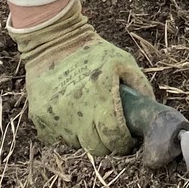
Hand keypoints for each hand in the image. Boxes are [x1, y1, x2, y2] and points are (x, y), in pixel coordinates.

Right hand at [10, 0, 153, 155]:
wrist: (53, 39)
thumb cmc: (92, 51)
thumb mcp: (122, 61)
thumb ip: (139, 86)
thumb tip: (149, 112)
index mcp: (101, 98)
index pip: (115, 138)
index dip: (123, 142)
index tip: (127, 138)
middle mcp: (78, 113)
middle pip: (96, 148)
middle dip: (106, 143)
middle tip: (109, 131)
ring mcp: (57, 118)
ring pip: (76, 144)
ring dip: (85, 136)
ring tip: (88, 117)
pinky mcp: (40, 119)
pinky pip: (57, 138)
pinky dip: (66, 132)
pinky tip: (70, 115)